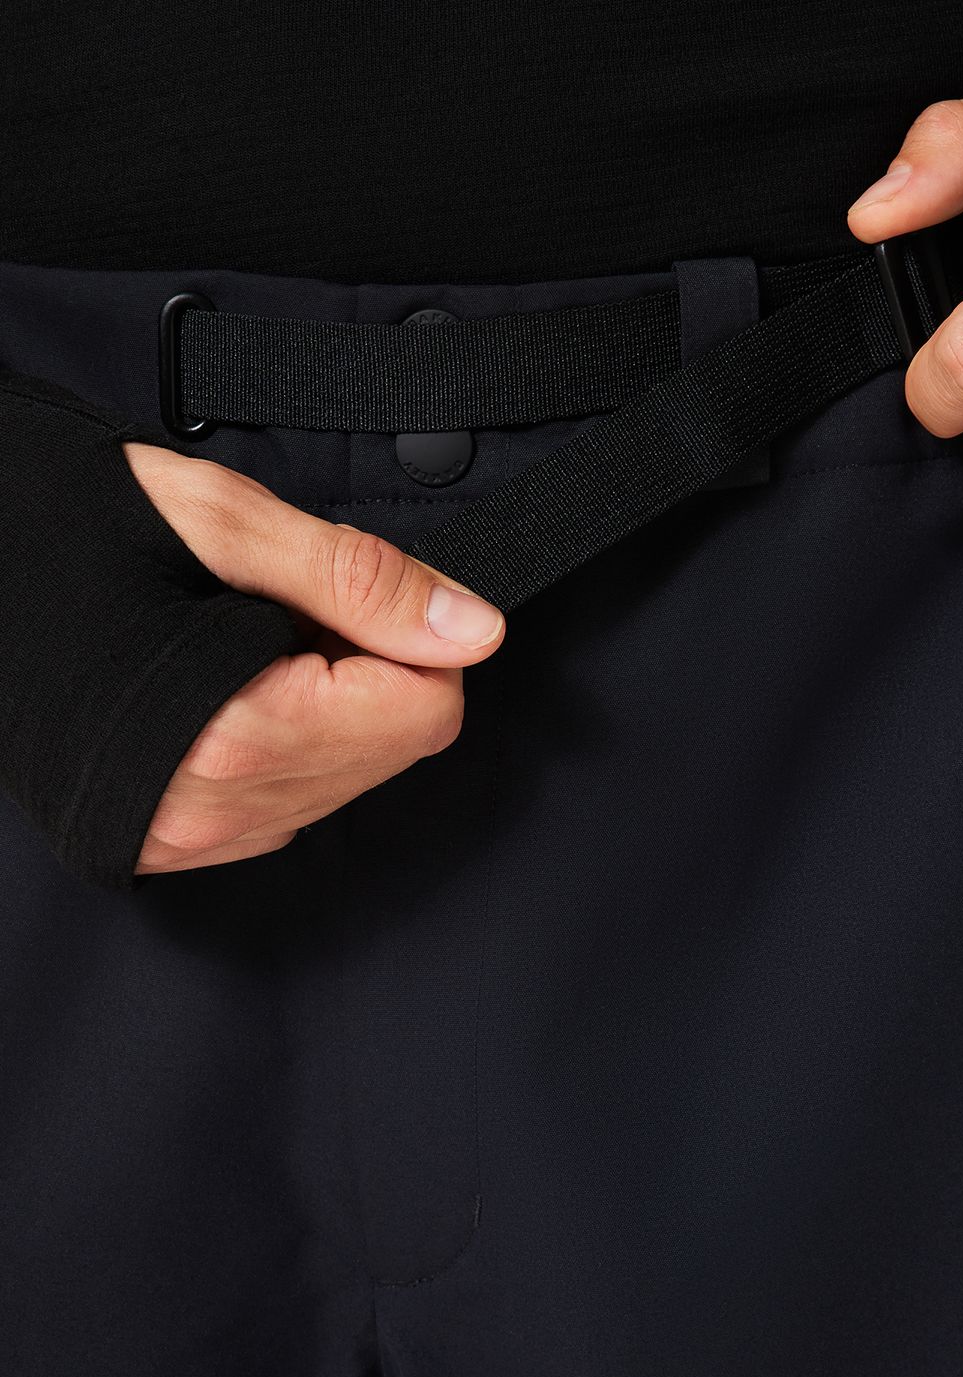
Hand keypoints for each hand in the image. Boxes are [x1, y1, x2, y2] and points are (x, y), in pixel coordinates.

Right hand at [122, 442, 505, 874]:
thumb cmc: (63, 529)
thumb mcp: (225, 524)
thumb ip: (361, 583)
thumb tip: (474, 632)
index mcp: (230, 736)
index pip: (424, 715)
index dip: (408, 639)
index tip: (349, 596)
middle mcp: (209, 812)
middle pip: (395, 751)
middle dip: (368, 670)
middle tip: (283, 612)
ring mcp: (188, 838)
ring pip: (351, 779)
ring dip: (329, 704)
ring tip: (242, 643)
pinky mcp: (175, 840)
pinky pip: (294, 799)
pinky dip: (291, 737)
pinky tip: (229, 684)